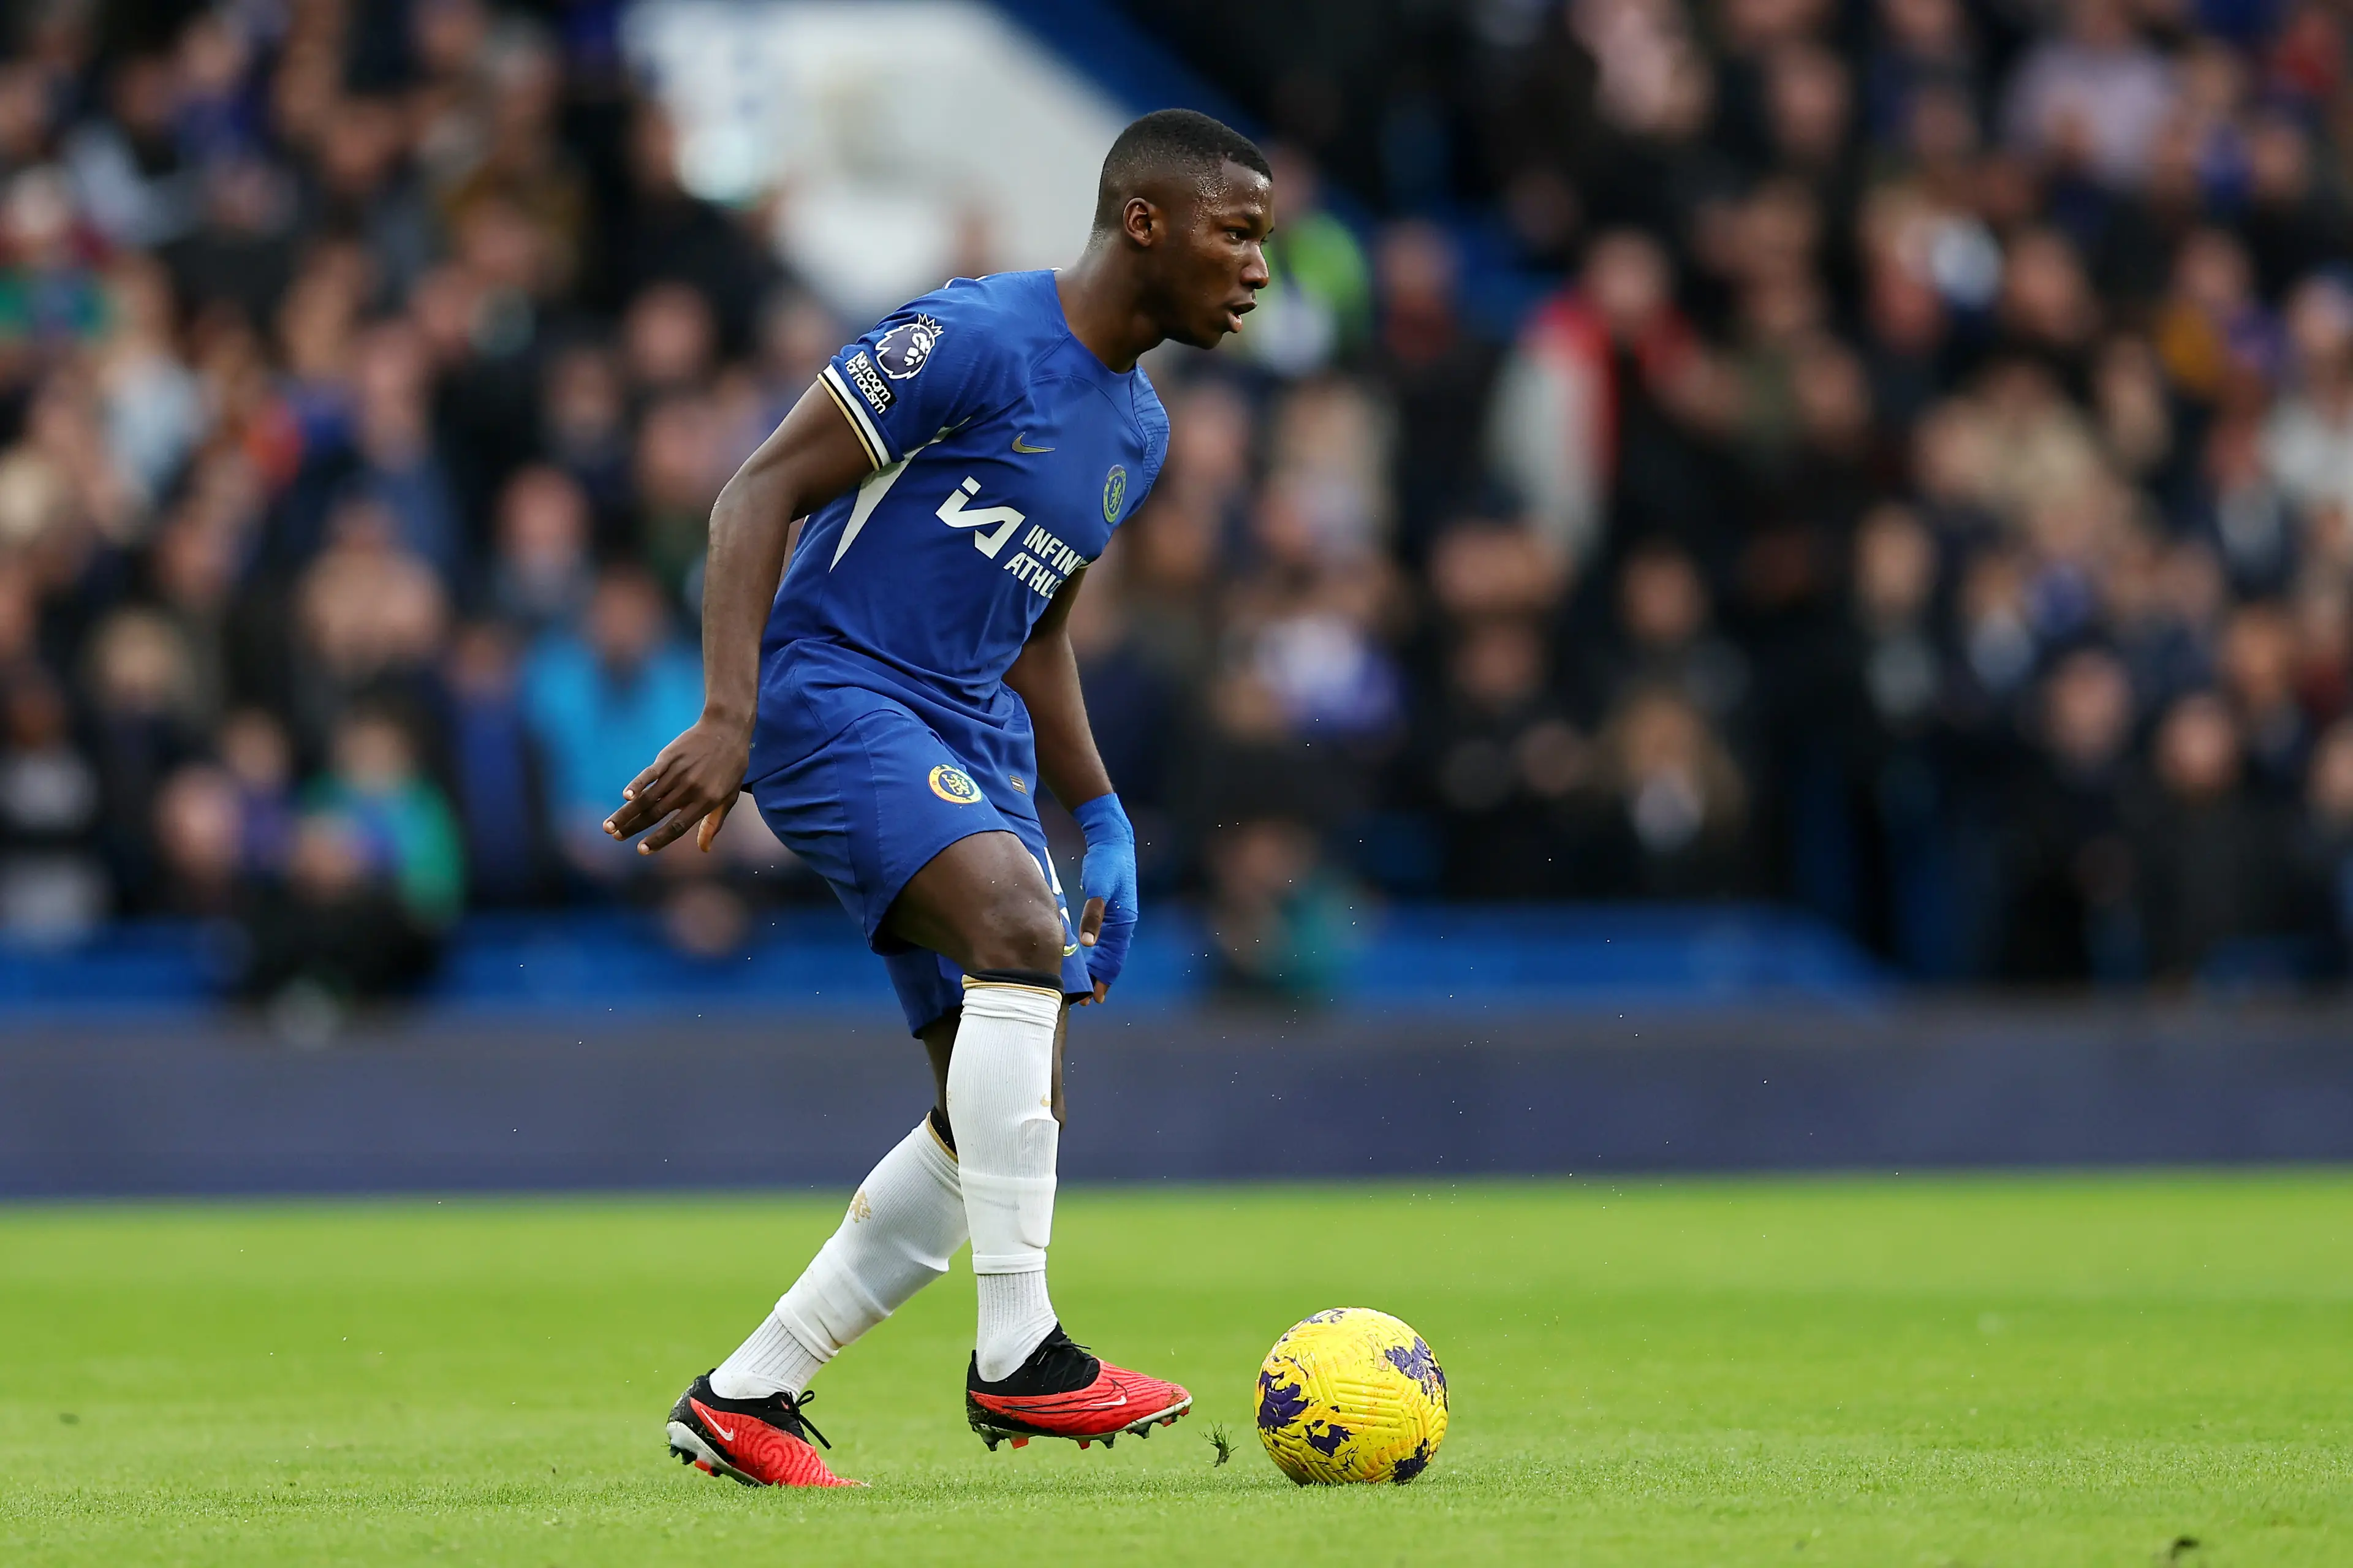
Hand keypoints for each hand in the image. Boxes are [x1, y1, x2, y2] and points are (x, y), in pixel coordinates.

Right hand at [602, 716, 750, 854]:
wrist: (727, 729)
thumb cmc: (731, 767)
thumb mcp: (729, 796)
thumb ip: (714, 823)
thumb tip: (704, 849)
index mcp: (705, 801)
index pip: (677, 827)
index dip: (658, 840)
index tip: (641, 850)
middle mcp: (690, 789)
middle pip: (656, 814)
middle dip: (633, 827)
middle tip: (616, 838)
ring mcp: (677, 772)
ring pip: (647, 798)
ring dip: (626, 812)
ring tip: (609, 826)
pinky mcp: (668, 757)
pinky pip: (648, 774)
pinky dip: (636, 785)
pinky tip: (625, 796)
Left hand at [1071, 793, 1136, 1000]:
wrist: (1112, 841)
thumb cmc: (1105, 863)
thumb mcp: (1098, 887)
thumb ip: (1093, 915)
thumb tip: (1088, 945)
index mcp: (1124, 922)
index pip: (1114, 958)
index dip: (1104, 979)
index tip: (1095, 999)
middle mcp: (1123, 924)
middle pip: (1111, 959)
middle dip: (1099, 980)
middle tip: (1084, 1001)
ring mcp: (1116, 918)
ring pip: (1106, 951)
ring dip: (1095, 969)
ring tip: (1082, 986)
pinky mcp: (1107, 911)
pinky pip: (1100, 940)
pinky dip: (1092, 954)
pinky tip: (1081, 960)